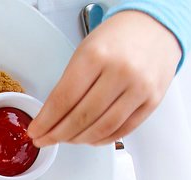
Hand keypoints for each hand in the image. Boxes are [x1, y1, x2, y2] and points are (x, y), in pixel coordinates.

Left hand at [30, 11, 180, 146]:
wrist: (155, 28)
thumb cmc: (116, 39)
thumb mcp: (84, 52)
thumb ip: (68, 84)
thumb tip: (48, 118)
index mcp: (96, 57)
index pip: (63, 100)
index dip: (45, 122)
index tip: (35, 132)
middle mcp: (121, 72)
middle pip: (81, 118)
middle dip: (57, 135)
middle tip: (45, 140)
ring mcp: (140, 87)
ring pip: (102, 128)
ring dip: (78, 140)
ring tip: (65, 139)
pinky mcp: (153, 100)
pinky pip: (123, 130)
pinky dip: (102, 139)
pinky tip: (89, 139)